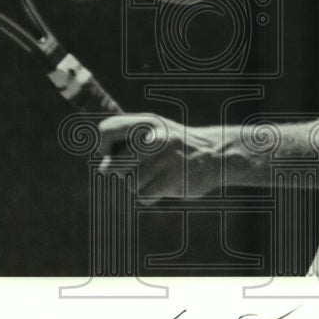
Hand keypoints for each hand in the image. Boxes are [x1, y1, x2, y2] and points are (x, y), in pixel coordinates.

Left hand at [97, 114, 223, 200]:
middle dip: (123, 172)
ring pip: (130, 183)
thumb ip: (125, 143)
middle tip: (140, 167)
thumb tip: (103, 168)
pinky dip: (150, 196)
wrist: (215, 154)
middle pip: (114, 165)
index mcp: (146, 122)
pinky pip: (144, 196)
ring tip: (158, 174)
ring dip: (140, 185)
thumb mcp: (152, 132)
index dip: (103, 146)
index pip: (105, 130)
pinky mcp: (172, 179)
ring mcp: (164, 158)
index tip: (114, 152)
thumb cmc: (174, 146)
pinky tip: (165, 185)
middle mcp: (154, 137)